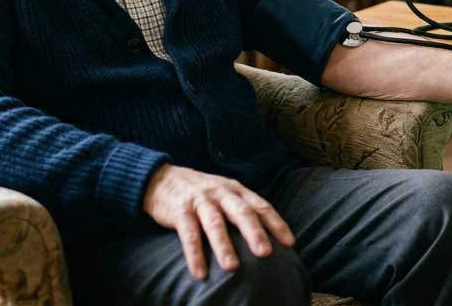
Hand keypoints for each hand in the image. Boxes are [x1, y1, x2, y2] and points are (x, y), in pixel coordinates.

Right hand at [142, 165, 294, 278]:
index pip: (260, 205)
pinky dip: (194, 254)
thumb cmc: (200, 193)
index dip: (276, 223)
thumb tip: (269, 236)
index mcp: (236, 190)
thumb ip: (242, 208)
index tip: (289, 243)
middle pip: (242, 212)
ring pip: (215, 223)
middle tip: (265, 253)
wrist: (161, 179)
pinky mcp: (180, 211)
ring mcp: (200, 201)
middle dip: (254, 233)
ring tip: (232, 267)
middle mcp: (220, 193)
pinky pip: (188, 234)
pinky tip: (199, 273)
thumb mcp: (224, 193)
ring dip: (224, 246)